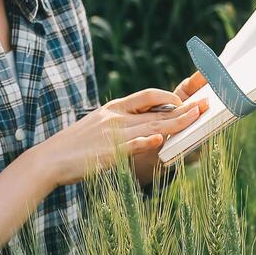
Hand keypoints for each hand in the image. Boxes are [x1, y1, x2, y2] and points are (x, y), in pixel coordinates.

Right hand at [38, 87, 207, 187]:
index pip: (148, 95)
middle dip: (184, 109)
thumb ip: (121, 124)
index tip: (184, 102)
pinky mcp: (109, 153)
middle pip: (157, 111)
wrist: (50, 159)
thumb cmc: (75, 146)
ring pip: (152, 125)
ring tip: (196, 117)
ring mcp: (113, 134)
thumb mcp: (98, 126)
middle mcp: (117, 117)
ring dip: (177, 122)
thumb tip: (144, 126)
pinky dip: (147, 141)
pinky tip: (162, 138)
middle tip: (206, 106)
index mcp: (114, 108)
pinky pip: (132, 145)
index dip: (169, 97)